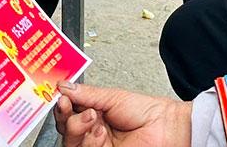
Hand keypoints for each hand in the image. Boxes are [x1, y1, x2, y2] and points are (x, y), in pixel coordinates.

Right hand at [55, 83, 191, 146]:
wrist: (167, 129)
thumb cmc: (148, 112)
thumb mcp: (113, 97)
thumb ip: (88, 94)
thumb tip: (64, 86)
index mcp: (95, 113)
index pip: (70, 111)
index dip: (62, 105)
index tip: (59, 96)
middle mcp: (93, 130)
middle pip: (66, 128)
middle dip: (65, 116)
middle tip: (69, 106)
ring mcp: (98, 146)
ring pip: (71, 142)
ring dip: (77, 127)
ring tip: (93, 117)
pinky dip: (89, 140)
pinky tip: (99, 131)